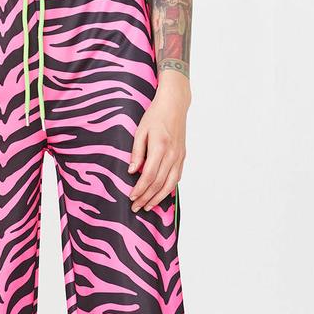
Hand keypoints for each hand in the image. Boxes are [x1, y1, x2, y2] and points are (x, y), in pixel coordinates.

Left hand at [127, 73, 190, 211]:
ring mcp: (179, 156)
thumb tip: (132, 171)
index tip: (131, 198)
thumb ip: (137, 152)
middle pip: (159, 183)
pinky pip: (177, 177)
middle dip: (147, 198)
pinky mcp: (182, 156)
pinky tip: (161, 195)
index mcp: (160, 147)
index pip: (149, 175)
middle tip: (136, 208)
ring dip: (158, 198)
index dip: (140, 189)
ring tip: (148, 207)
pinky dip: (169, 189)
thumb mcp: (141, 131)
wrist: (175, 105)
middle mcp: (172, 154)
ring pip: (170, 184)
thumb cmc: (155, 115)